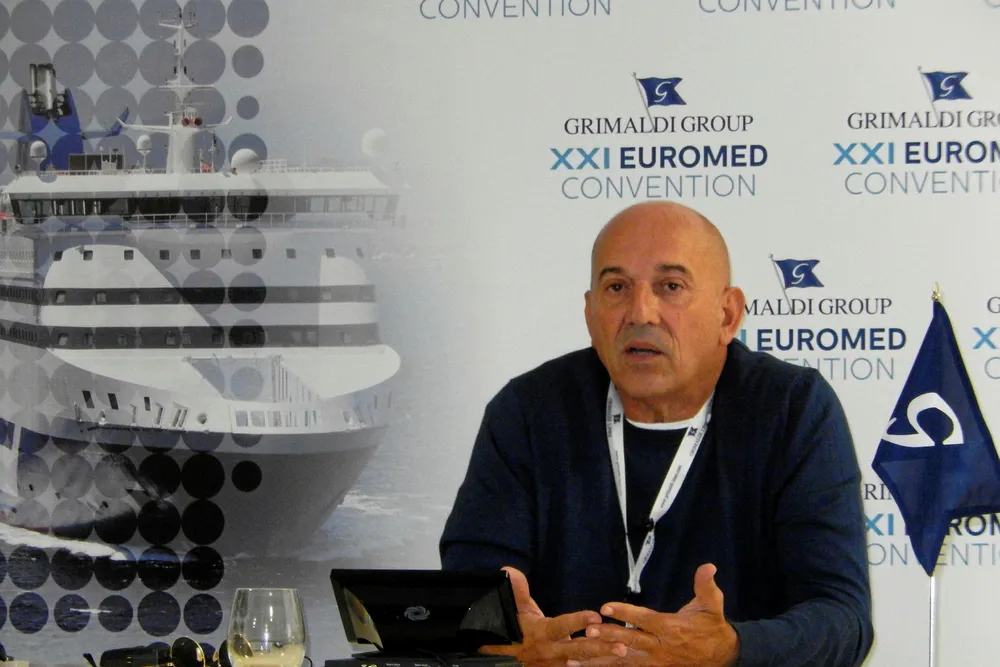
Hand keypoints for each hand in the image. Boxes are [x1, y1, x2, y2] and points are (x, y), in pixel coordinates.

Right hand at [478, 566, 628, 666]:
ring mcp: (554, 665)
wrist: (499, 656)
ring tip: (622, 655)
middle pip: (578, 649)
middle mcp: (550, 651)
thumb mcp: (513, 608)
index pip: (562, 626)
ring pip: (581, 662)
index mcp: (541, 633)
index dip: (578, 620)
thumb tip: (510, 571)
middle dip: (600, 648)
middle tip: (621, 646)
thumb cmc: (510, 627)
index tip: (596, 615)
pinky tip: (609, 663)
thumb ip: (516, 590)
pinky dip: (591, 665)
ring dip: (601, 659)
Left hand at [582, 563, 738, 666]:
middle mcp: (659, 646)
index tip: (605, 607)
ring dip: (600, 660)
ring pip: (624, 661)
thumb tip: (708, 566)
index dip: (624, 613)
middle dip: (608, 637)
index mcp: (670, 627)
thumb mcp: (712, 605)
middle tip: (588, 633)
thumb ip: (705, 586)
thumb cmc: (712, 627)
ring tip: (576, 659)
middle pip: (630, 641)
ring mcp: (655, 662)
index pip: (643, 619)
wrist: (722, 656)